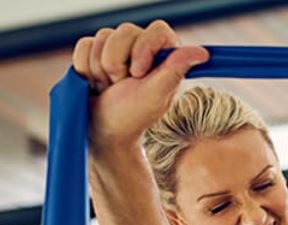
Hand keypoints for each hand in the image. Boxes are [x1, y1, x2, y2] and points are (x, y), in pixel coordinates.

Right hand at [72, 20, 208, 149]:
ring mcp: (117, 49)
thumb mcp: (155, 95)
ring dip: (101, 69)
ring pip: (102, 36)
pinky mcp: (94, 52)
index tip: (138, 74)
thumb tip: (202, 53)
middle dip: (118, 63)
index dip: (144, 48)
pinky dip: (85, 68)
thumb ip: (174, 71)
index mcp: (163, 56)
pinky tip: (94, 84)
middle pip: (125, 31)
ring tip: (108, 87)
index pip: (157, 30)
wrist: (101, 131)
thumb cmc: (131, 116)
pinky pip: (84, 45)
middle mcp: (142, 48)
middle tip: (122, 86)